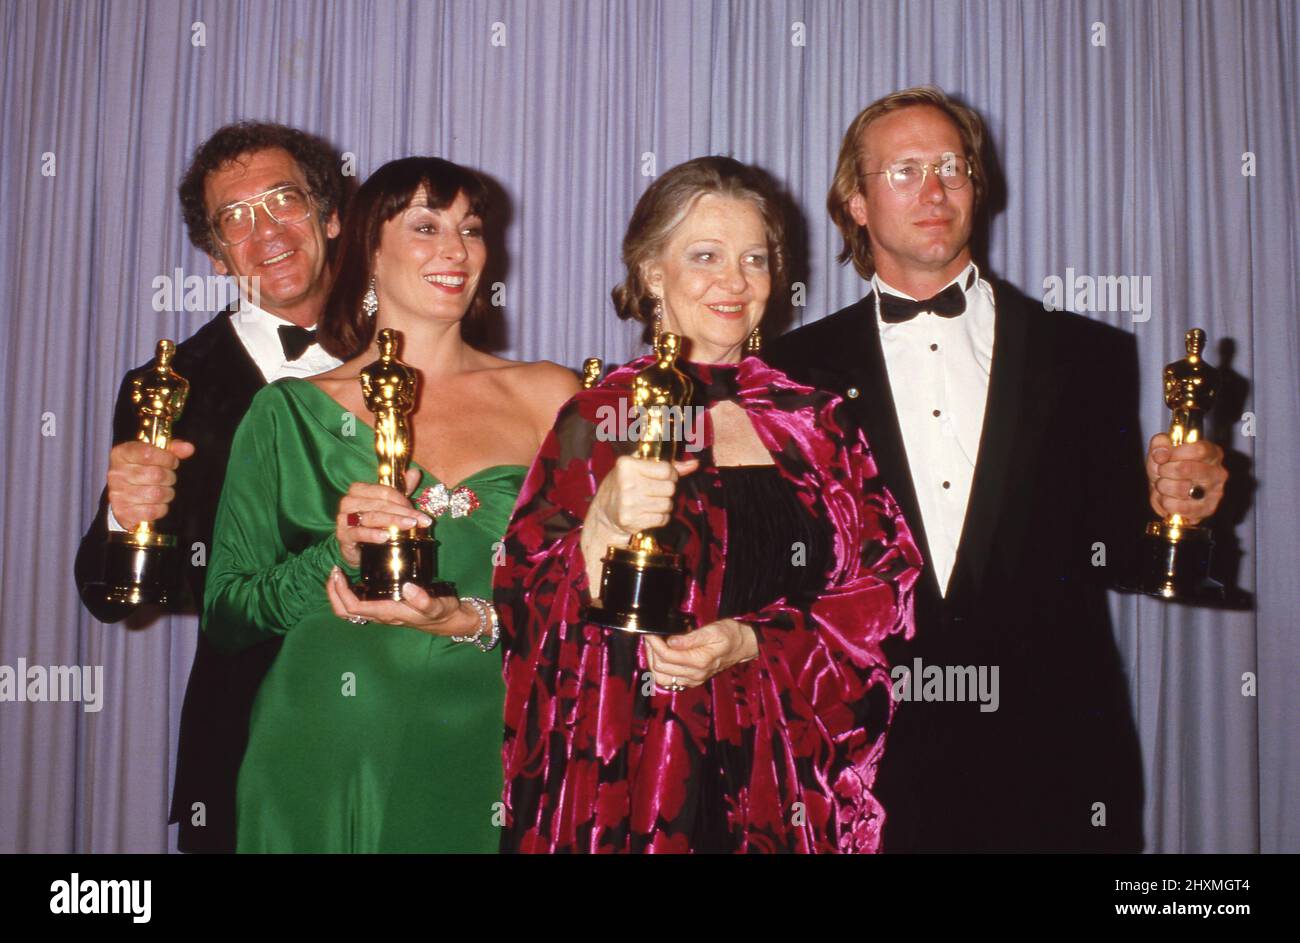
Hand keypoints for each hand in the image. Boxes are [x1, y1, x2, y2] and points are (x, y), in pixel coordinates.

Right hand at [106, 438, 195, 528]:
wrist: (120, 497)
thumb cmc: (139, 472)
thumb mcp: (151, 455)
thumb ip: (171, 450)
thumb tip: (188, 448)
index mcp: (121, 454)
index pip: (148, 453)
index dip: (167, 458)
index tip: (171, 461)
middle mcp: (116, 474)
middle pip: (157, 474)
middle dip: (169, 477)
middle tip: (166, 478)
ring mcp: (118, 494)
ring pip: (157, 494)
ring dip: (166, 493)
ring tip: (161, 490)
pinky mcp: (124, 512)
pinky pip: (154, 511)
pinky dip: (161, 508)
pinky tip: (155, 503)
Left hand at [325, 567, 480, 636]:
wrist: (448, 620)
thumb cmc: (442, 612)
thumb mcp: (438, 605)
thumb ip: (424, 600)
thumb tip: (407, 587)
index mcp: (387, 613)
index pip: (353, 607)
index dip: (340, 592)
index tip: (339, 573)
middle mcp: (380, 615)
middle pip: (345, 611)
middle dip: (333, 593)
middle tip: (334, 571)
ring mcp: (381, 612)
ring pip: (350, 610)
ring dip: (339, 594)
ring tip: (340, 573)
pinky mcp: (385, 607)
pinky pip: (360, 604)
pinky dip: (351, 592)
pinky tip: (356, 578)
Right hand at [335, 469, 430, 568]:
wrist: (356, 548)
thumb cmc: (373, 524)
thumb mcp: (388, 505)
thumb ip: (401, 489)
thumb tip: (415, 472)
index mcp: (359, 489)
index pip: (385, 491)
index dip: (403, 500)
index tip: (418, 512)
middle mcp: (349, 501)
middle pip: (381, 504)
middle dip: (403, 513)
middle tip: (419, 521)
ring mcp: (343, 518)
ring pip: (372, 517)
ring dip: (393, 521)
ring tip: (409, 526)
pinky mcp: (343, 535)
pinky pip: (359, 532)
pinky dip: (372, 534)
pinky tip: (385, 537)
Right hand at [584, 455, 699, 542]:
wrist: (604, 514)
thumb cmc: (624, 485)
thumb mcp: (639, 468)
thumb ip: (668, 465)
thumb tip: (695, 464)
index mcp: (627, 465)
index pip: (666, 470)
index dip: (670, 474)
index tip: (663, 477)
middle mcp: (627, 483)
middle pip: (670, 488)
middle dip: (667, 491)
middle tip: (655, 491)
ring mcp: (629, 503)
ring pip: (668, 504)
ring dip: (663, 505)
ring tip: (650, 502)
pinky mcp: (632, 520)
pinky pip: (662, 519)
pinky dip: (660, 517)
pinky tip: (648, 513)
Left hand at [643, 618, 758, 689]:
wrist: (743, 646)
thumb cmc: (730, 635)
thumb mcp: (713, 630)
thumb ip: (691, 638)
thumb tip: (671, 642)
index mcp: (700, 661)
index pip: (668, 656)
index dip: (654, 644)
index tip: (650, 633)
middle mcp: (695, 674)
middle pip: (661, 668)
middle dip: (651, 651)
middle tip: (650, 637)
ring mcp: (693, 679)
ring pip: (662, 678)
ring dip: (653, 663)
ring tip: (653, 647)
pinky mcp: (692, 681)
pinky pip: (669, 682)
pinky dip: (660, 671)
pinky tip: (660, 657)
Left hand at [1146, 433, 1226, 523]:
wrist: (1165, 493)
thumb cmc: (1168, 469)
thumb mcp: (1161, 450)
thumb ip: (1160, 443)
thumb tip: (1161, 453)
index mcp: (1212, 453)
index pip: (1198, 450)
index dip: (1175, 453)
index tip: (1163, 456)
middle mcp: (1218, 473)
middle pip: (1185, 468)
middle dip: (1165, 470)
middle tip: (1162, 471)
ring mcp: (1214, 493)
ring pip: (1180, 488)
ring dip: (1163, 486)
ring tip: (1165, 485)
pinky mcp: (1206, 510)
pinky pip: (1179, 507)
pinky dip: (1166, 502)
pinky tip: (1169, 498)